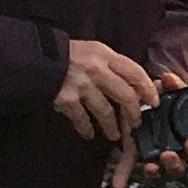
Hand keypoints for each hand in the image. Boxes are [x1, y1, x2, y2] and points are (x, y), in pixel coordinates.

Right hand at [56, 39, 159, 158]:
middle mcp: (96, 69)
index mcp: (104, 54)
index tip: (154, 102)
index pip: (134, 72)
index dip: (147, 89)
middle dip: (133, 113)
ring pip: (106, 111)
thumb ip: (110, 65)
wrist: (33, 59)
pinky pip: (82, 119)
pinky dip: (86, 129)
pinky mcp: (67, 99)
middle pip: (125, 95)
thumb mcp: (91, 52)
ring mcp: (81, 85)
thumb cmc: (65, 55)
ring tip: (114, 135)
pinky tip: (88, 134)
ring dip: (112, 126)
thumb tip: (131, 85)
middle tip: (136, 124)